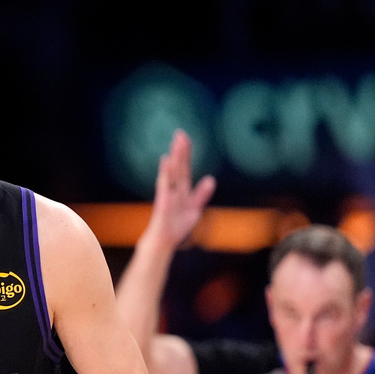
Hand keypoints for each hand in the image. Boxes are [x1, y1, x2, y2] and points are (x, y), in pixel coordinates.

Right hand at [146, 129, 216, 248]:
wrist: (163, 241)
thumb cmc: (176, 226)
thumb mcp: (194, 209)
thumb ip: (202, 194)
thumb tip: (211, 179)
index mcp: (181, 189)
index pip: (185, 167)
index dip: (186, 153)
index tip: (185, 137)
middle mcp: (173, 189)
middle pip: (178, 167)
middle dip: (180, 150)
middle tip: (180, 132)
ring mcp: (167, 194)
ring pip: (172, 173)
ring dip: (174, 157)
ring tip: (176, 143)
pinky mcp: (163, 202)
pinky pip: (164, 186)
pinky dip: (165, 174)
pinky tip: (166, 161)